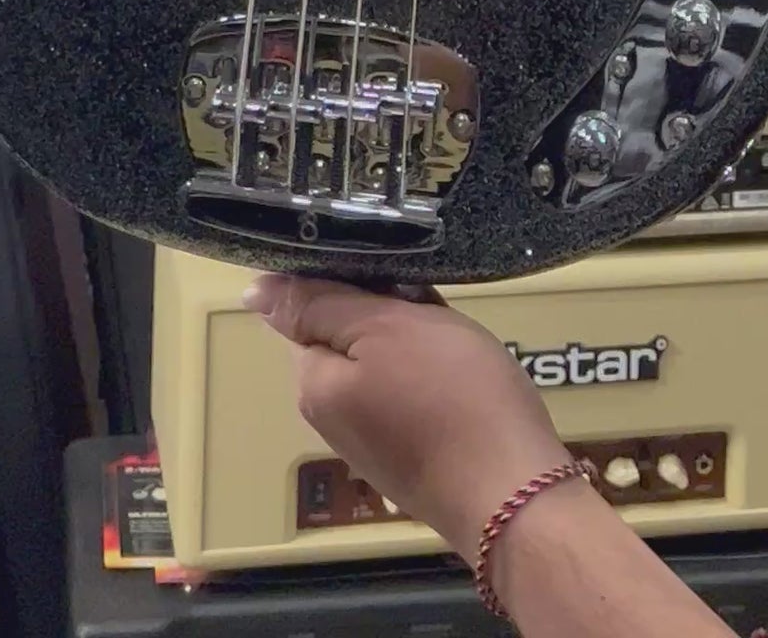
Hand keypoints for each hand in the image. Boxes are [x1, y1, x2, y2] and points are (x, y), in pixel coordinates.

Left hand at [247, 277, 571, 568]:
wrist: (513, 493)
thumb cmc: (450, 398)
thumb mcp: (383, 330)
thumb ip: (319, 306)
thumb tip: (255, 292)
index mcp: (315, 386)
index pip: (312, 309)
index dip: (353, 282)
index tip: (395, 275)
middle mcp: (336, 419)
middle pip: (351, 336)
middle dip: (391, 311)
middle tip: (433, 305)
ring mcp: (377, 443)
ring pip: (388, 362)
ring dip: (419, 339)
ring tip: (458, 338)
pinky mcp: (414, 457)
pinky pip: (414, 395)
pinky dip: (438, 374)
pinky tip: (468, 375)